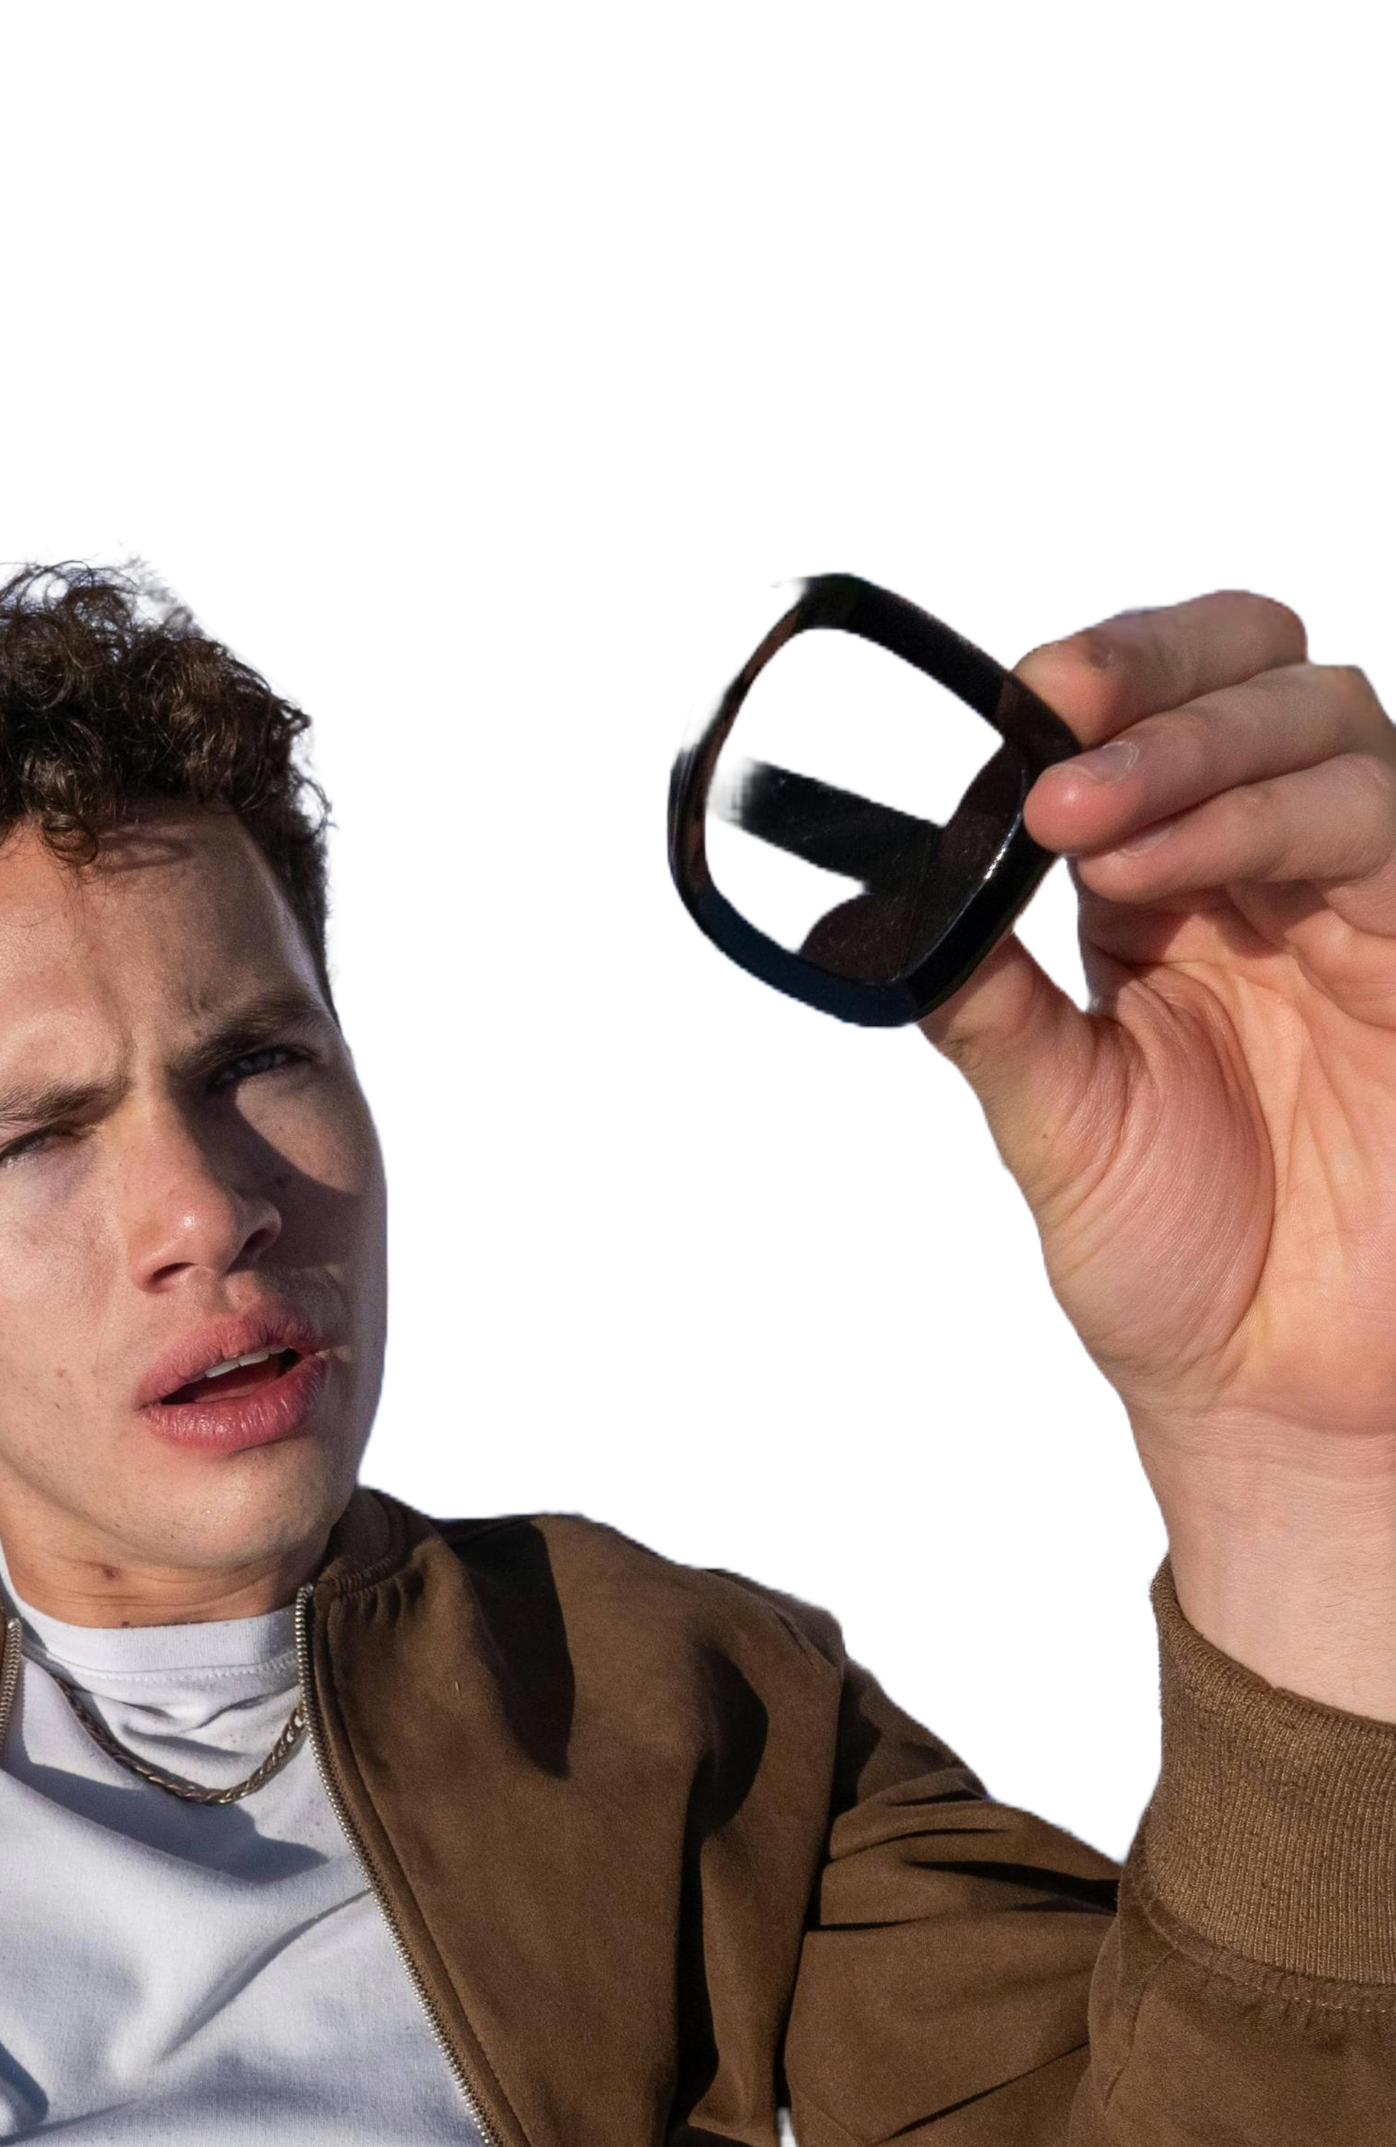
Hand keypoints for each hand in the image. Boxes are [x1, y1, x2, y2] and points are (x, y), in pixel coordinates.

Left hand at [915, 587, 1395, 1712]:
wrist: (1261, 1393)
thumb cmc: (1171, 1260)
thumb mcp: (1047, 1117)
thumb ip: (986, 1000)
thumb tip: (886, 901)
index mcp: (1167, 887)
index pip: (1157, 708)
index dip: (1101, 674)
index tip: (1012, 700)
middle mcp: (1267, 872)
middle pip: (1264, 667)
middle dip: (1156, 667)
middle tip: (1053, 710)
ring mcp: (1354, 905)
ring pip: (1325, 724)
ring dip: (1193, 746)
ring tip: (1081, 817)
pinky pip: (1371, 831)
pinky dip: (1259, 819)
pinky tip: (1156, 868)